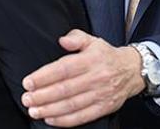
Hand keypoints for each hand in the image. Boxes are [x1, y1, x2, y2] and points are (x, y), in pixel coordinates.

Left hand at [21, 29, 144, 126]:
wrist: (132, 70)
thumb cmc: (106, 56)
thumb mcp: (93, 41)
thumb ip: (76, 38)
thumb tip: (62, 40)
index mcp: (91, 59)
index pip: (64, 69)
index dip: (44, 76)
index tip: (28, 82)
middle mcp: (96, 77)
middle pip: (65, 89)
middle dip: (42, 95)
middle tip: (26, 99)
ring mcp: (101, 94)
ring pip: (72, 104)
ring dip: (50, 109)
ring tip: (34, 111)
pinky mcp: (104, 108)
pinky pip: (82, 116)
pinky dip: (65, 120)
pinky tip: (50, 119)